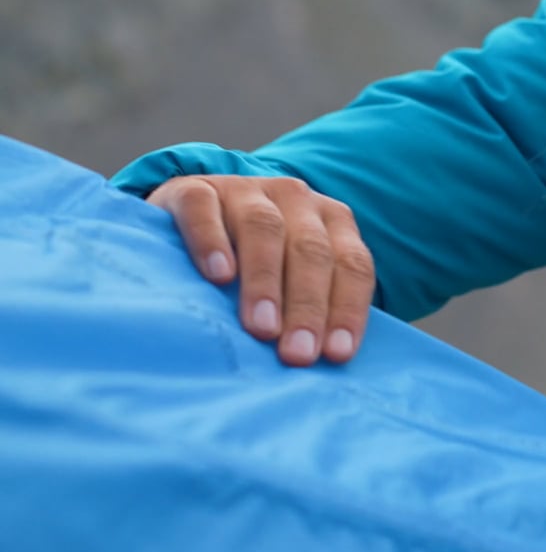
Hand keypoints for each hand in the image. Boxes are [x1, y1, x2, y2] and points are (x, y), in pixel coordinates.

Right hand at [148, 175, 374, 365]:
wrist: (187, 213)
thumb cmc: (252, 261)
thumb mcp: (292, 276)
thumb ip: (313, 305)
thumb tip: (323, 363)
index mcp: (332, 219)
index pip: (352, 264)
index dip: (347, 308)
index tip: (336, 355)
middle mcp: (296, 199)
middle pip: (312, 250)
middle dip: (308, 305)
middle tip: (297, 354)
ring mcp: (245, 189)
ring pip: (264, 228)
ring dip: (265, 281)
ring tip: (261, 327)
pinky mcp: (193, 189)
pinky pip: (204, 209)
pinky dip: (212, 241)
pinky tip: (218, 276)